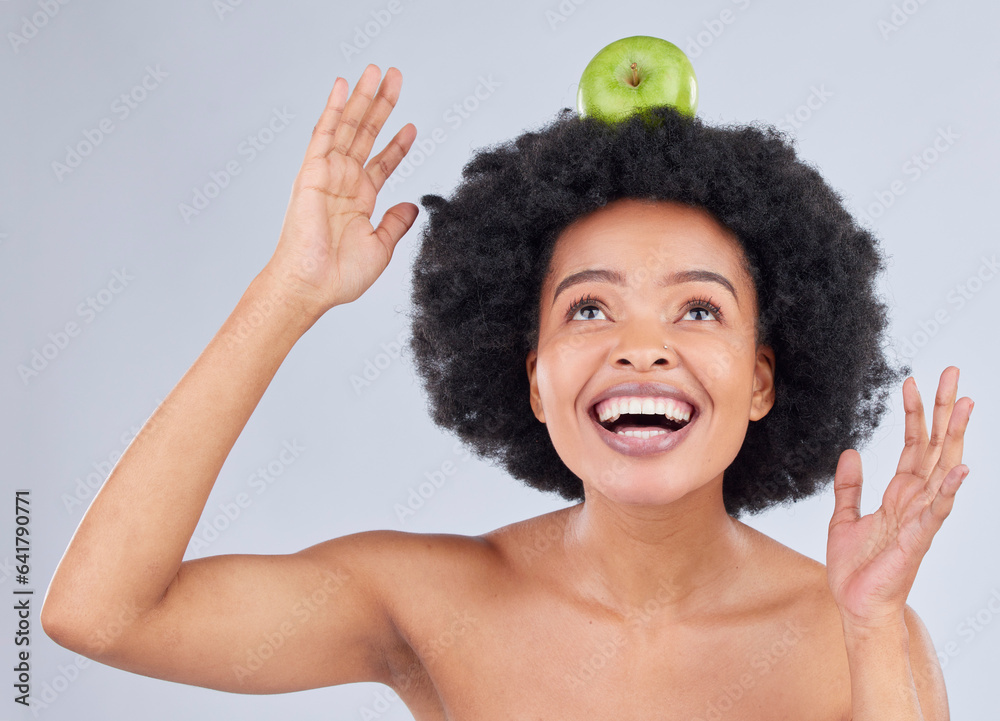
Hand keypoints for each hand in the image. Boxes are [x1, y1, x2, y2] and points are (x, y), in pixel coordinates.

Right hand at [264, 64, 418, 316]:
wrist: (313, 284)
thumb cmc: (340, 275)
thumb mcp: (381, 248)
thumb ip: (396, 223)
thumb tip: (411, 206)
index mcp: (359, 201)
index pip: (382, 163)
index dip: (397, 144)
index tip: (412, 125)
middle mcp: (343, 182)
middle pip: (366, 134)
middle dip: (382, 106)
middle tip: (396, 77)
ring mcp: (327, 173)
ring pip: (349, 126)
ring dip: (363, 98)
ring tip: (376, 71)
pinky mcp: (312, 171)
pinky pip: (324, 132)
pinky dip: (333, 107)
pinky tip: (342, 85)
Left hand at [826, 366, 973, 632]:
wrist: (855, 605)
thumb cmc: (855, 568)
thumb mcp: (843, 517)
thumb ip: (849, 486)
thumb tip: (851, 451)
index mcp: (900, 494)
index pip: (914, 445)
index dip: (915, 413)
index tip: (912, 381)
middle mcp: (917, 501)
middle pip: (936, 447)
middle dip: (944, 410)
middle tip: (953, 374)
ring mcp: (921, 518)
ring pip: (943, 470)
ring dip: (954, 437)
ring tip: (964, 404)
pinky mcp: (917, 540)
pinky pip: (936, 511)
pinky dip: (948, 490)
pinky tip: (960, 468)